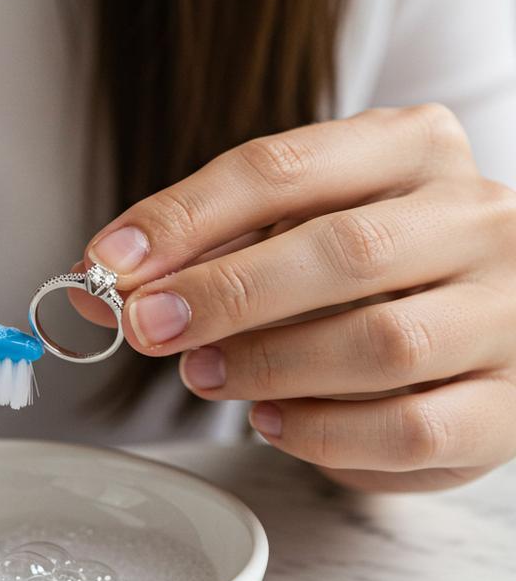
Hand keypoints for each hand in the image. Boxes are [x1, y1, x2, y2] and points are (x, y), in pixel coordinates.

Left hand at [80, 105, 515, 491]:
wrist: (483, 309)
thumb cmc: (368, 261)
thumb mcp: (294, 223)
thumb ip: (209, 244)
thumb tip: (104, 276)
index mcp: (412, 147)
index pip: (281, 168)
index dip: (184, 218)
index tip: (111, 262)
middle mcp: (475, 217)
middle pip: (340, 250)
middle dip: (224, 294)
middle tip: (149, 326)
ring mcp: (509, 310)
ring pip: (381, 343)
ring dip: (268, 365)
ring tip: (203, 374)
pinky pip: (412, 429)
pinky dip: (324, 433)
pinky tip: (272, 421)